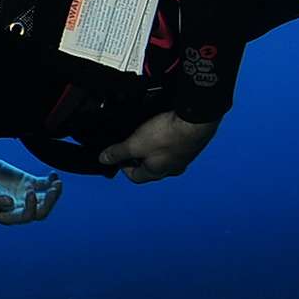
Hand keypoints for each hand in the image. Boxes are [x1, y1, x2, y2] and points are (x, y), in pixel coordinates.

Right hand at [0, 155, 61, 225]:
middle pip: (41, 211)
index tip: (30, 191)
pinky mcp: (27, 182)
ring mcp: (25, 195)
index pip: (26, 216)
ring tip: (58, 182)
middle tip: (54, 188)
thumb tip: (11, 203)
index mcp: (8, 215)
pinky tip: (53, 174)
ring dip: (54, 193)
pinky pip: (43, 184)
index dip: (32, 207)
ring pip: (45, 199)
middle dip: (50, 202)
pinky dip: (51, 180)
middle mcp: (19, 208)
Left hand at [97, 111, 219, 183]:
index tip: (118, 155)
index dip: (123, 167)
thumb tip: (103, 160)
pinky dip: (165, 139)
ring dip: (152, 147)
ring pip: (163, 156)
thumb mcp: (135, 143)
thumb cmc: (167, 136)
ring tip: (145, 133)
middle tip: (131, 143)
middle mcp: (172, 168)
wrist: (195, 121)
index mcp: (157, 172)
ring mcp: (183, 156)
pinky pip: (173, 145)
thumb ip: (118, 152)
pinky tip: (162, 127)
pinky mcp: (190, 143)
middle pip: (150, 167)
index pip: (135, 177)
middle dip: (138, 157)